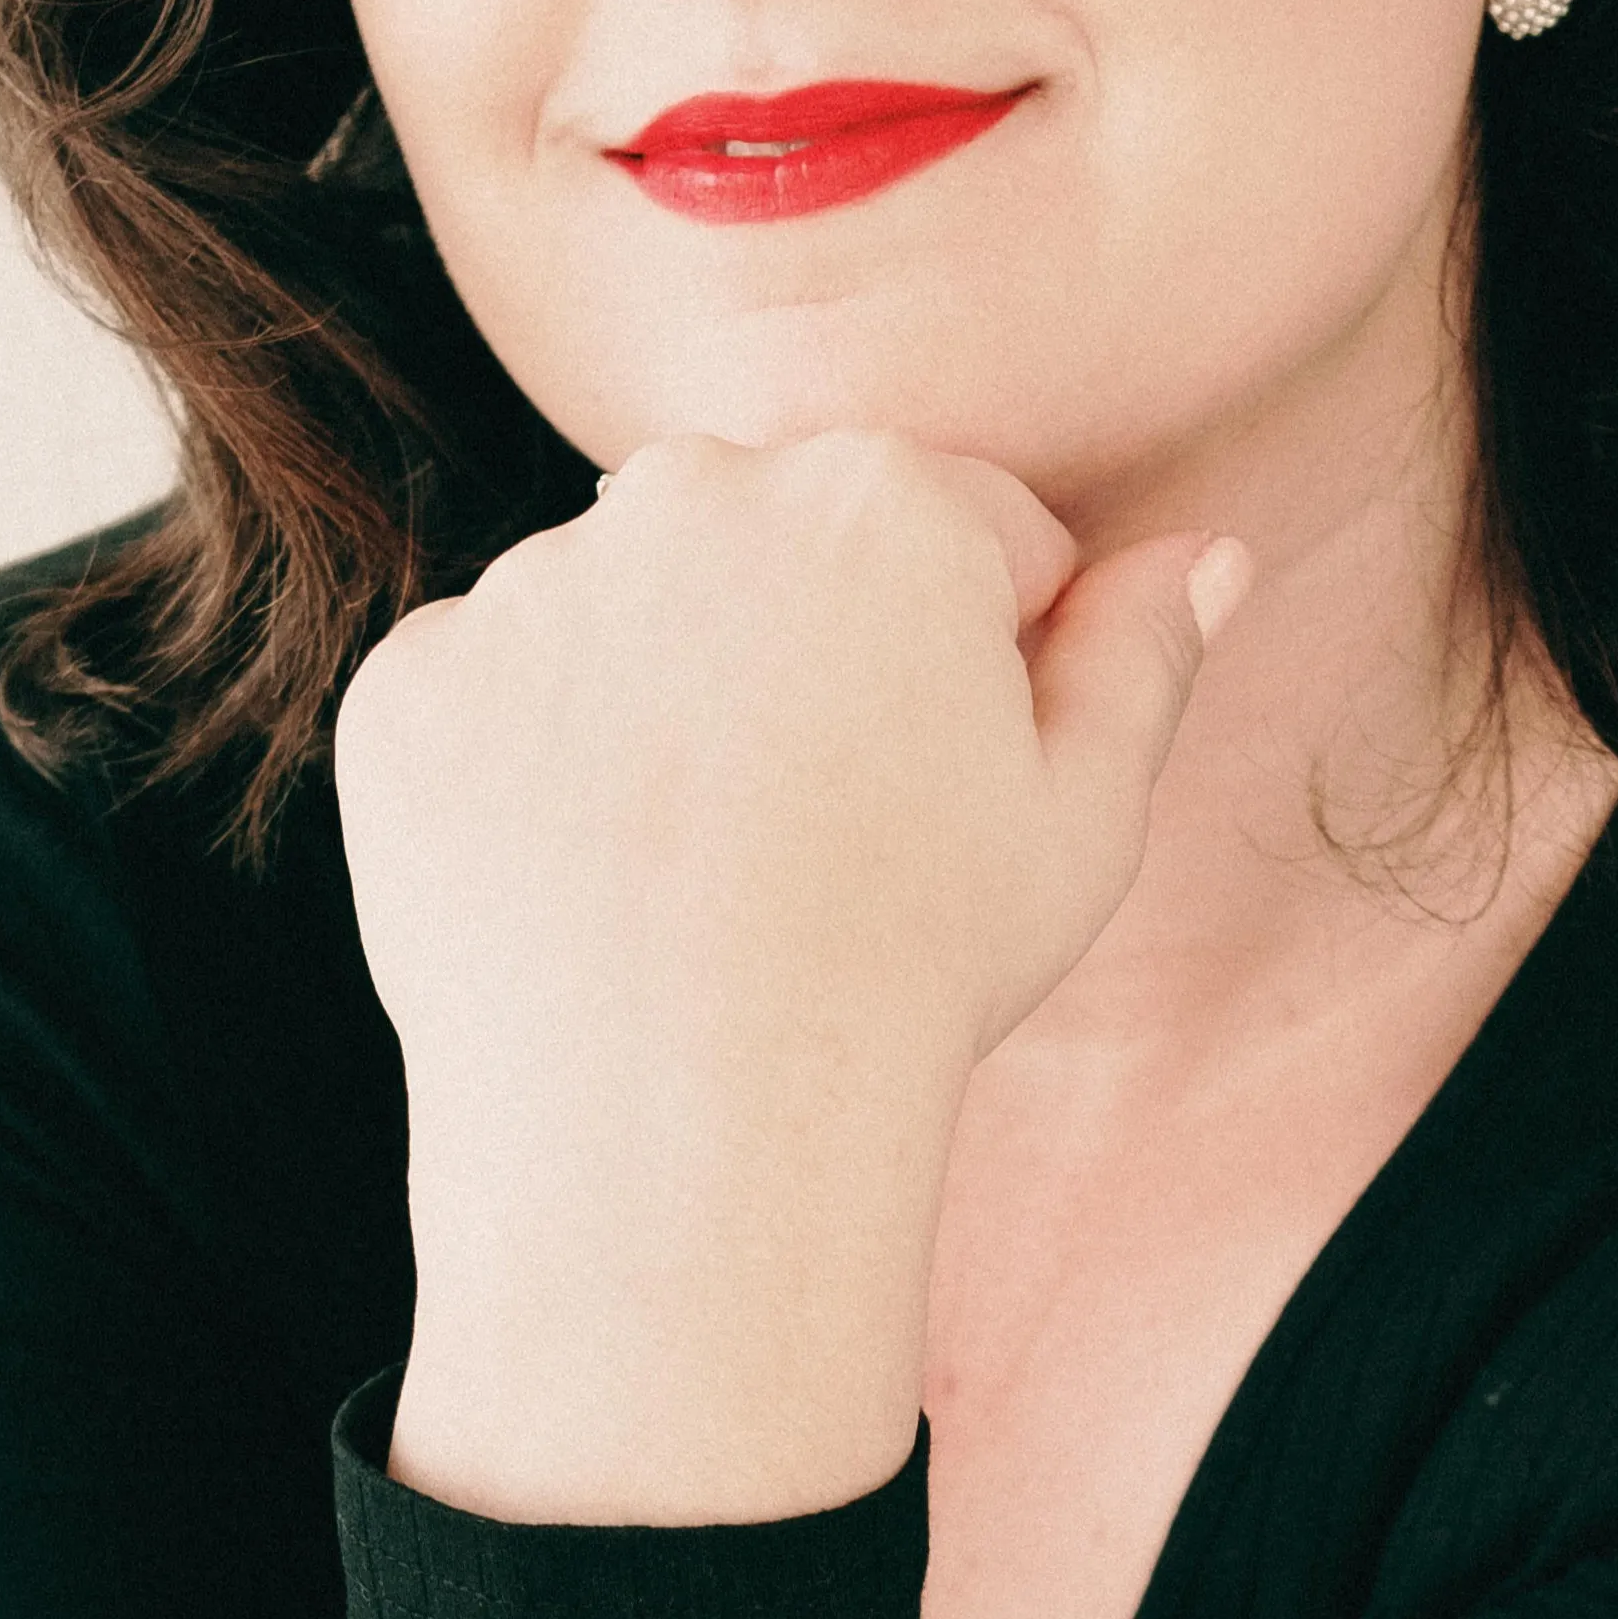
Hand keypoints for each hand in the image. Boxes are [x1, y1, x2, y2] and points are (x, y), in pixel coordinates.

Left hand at [328, 431, 1250, 1515]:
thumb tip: (1203, 554)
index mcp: (884, 494)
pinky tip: (582, 893)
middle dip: (813, 646)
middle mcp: (691, 491)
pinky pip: (488, 700)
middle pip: (780, 544)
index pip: (967, 527)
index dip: (986, 662)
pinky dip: (525, 777)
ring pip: (626, 615)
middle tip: (825, 836)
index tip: (954, 786)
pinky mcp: (413, 685)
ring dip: (661, 704)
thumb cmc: (913, 972)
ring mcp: (534, 584)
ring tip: (696, 881)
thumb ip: (1140, 657)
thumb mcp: (1083, 819)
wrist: (682, 1126)